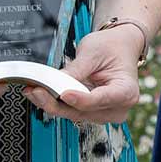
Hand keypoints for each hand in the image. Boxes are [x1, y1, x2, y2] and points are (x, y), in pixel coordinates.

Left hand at [23, 24, 142, 124]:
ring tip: (34, 91)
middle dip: (57, 103)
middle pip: (84, 111)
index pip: (101, 99)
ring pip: (75, 114)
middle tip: (36, 91)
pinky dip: (56, 103)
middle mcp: (118, 108)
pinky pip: (72, 111)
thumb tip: (55, 81)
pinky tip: (41, 94)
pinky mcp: (93, 113)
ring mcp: (106, 114)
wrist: (119, 48)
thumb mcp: (93, 52)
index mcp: (127, 92)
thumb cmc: (111, 47)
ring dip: (52, 104)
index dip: (81, 99)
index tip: (63, 94)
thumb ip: (76, 69)